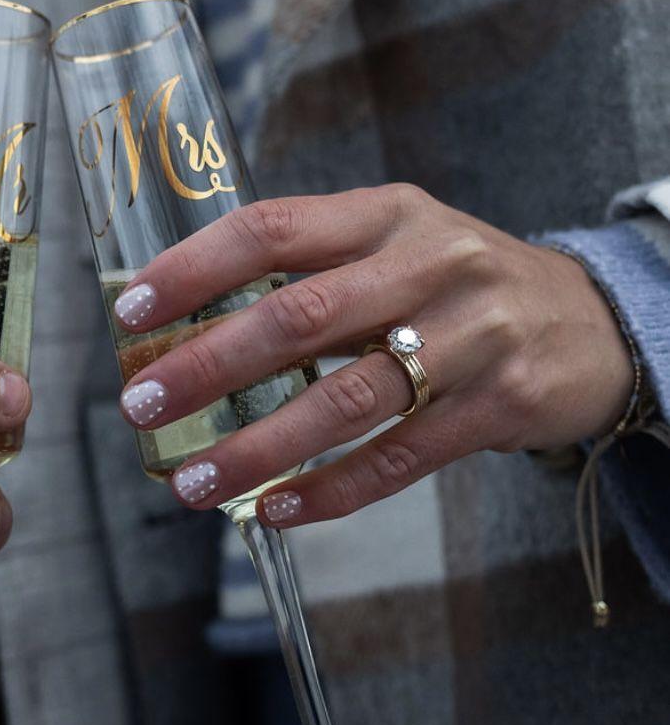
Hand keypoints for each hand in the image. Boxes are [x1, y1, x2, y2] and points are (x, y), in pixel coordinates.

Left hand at [113, 185, 632, 526]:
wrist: (593, 320)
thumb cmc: (458, 283)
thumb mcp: (396, 242)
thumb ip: (313, 269)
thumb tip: (191, 322)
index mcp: (387, 214)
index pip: (273, 230)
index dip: (193, 270)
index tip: (131, 313)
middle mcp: (430, 266)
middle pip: (300, 318)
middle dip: (208, 366)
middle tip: (141, 406)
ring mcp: (470, 339)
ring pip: (343, 401)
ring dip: (257, 447)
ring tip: (192, 482)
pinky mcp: (496, 407)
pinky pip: (396, 460)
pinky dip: (328, 491)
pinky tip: (271, 510)